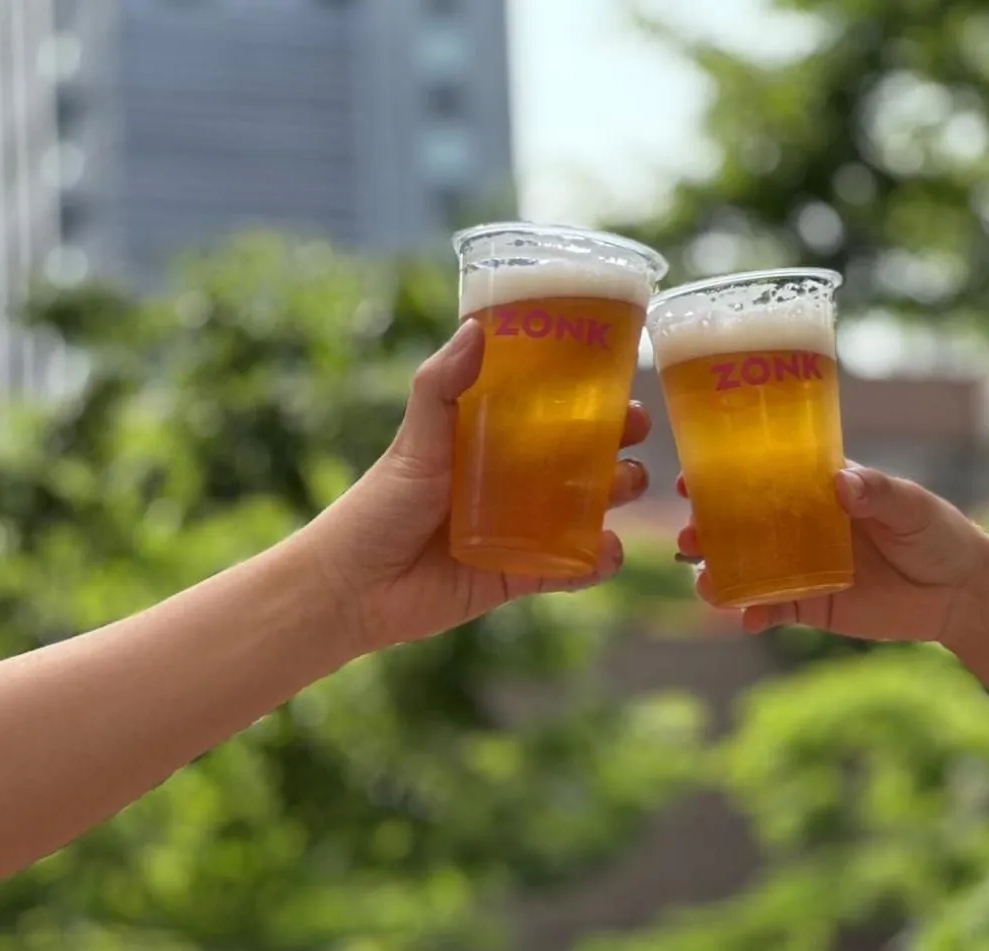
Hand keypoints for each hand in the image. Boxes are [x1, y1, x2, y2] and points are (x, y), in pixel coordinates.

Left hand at [318, 320, 650, 649]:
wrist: (354, 585)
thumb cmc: (379, 503)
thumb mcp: (416, 436)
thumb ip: (443, 384)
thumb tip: (477, 327)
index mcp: (492, 440)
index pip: (553, 412)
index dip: (593, 400)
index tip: (623, 387)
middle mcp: (514, 482)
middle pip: (584, 459)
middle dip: (618, 448)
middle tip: (635, 437)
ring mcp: (522, 530)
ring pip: (588, 510)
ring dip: (617, 498)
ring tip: (626, 487)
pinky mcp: (522, 576)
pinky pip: (573, 568)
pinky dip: (597, 561)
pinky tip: (607, 549)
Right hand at [677, 466, 988, 646]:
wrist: (961, 592)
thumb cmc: (937, 533)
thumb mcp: (910, 505)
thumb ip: (875, 492)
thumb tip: (840, 482)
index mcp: (817, 490)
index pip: (762, 478)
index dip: (724, 478)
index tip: (692, 481)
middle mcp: (799, 526)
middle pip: (740, 525)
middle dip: (707, 531)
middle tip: (690, 537)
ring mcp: (800, 568)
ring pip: (746, 570)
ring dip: (719, 574)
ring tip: (706, 581)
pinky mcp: (810, 606)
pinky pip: (771, 610)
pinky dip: (753, 614)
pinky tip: (745, 618)